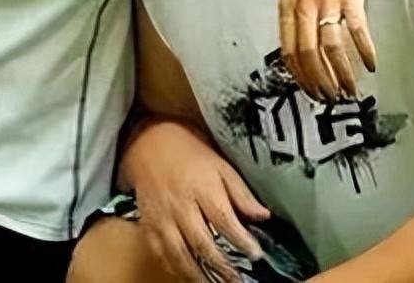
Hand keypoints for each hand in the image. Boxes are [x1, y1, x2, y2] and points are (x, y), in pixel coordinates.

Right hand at [121, 118, 269, 282]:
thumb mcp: (220, 166)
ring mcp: (162, 217)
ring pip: (180, 254)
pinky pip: (161, 254)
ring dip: (198, 276)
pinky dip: (175, 269)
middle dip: (222, 266)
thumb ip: (241, 193)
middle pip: (202, 242)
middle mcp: (180, 205)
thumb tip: (264, 216)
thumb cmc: (190, 155)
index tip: (256, 254)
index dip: (242, 240)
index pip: (224, 220)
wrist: (150, 144)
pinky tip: (189, 277)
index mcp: (202, 187)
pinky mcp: (149, 226)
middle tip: (237, 280)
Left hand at [278, 0, 376, 100]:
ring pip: (331, 47)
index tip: (310, 92)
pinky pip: (356, 30)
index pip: (288, 50)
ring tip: (350, 90)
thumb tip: (303, 50)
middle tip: (332, 98)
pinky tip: (371, 64)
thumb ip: (298, 14)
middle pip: (307, 54)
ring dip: (342, 74)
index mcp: (287, 3)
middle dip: (320, 82)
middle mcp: (303, 2)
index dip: (300, 76)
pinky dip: (364, 51)